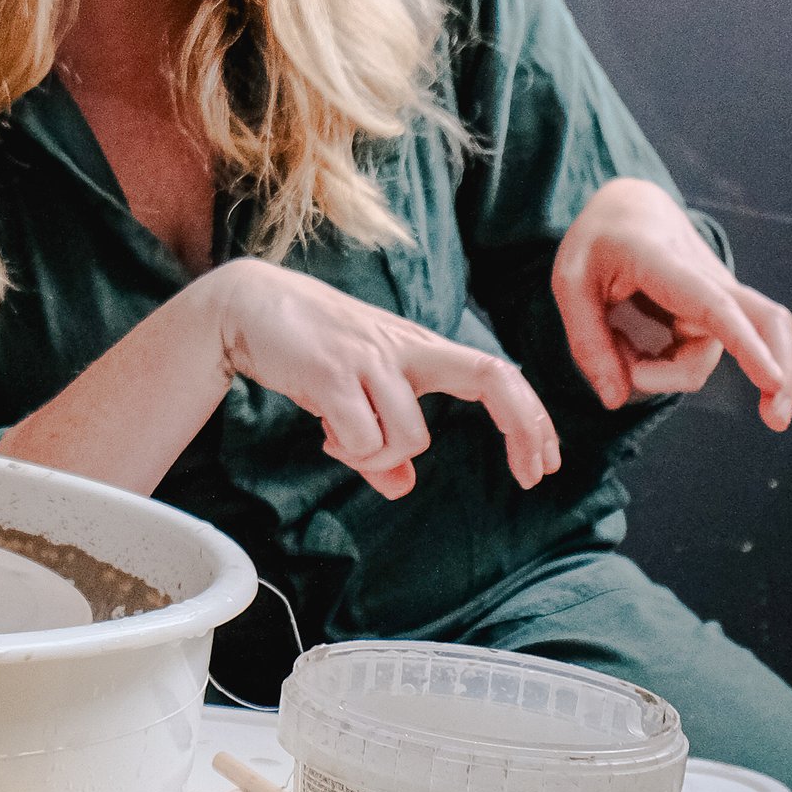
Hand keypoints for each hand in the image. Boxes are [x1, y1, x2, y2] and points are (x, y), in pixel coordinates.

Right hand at [203, 261, 562, 503]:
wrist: (247, 305)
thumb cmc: (308, 350)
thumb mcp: (355, 393)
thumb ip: (380, 446)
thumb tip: (403, 486)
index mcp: (420, 350)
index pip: (496, 373)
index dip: (529, 417)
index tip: (543, 463)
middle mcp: (407, 349)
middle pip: (491, 375)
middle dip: (524, 427)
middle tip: (532, 475)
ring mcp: (372, 358)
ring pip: (411, 436)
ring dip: (378, 456)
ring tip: (341, 439)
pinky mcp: (333, 373)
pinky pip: (361, 440)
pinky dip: (347, 451)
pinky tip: (325, 431)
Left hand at [551, 178, 791, 430]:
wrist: (629, 205)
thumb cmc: (597, 242)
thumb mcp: (569, 283)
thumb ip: (588, 342)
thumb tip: (617, 399)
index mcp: (662, 260)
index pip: (714, 306)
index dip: (745, 345)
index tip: (772, 380)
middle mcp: (705, 276)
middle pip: (764, 321)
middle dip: (777, 371)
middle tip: (775, 422)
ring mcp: (717, 292)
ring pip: (709, 354)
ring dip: (664, 371)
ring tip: (618, 351)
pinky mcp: (717, 309)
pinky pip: (702, 352)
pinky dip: (671, 366)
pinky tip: (636, 354)